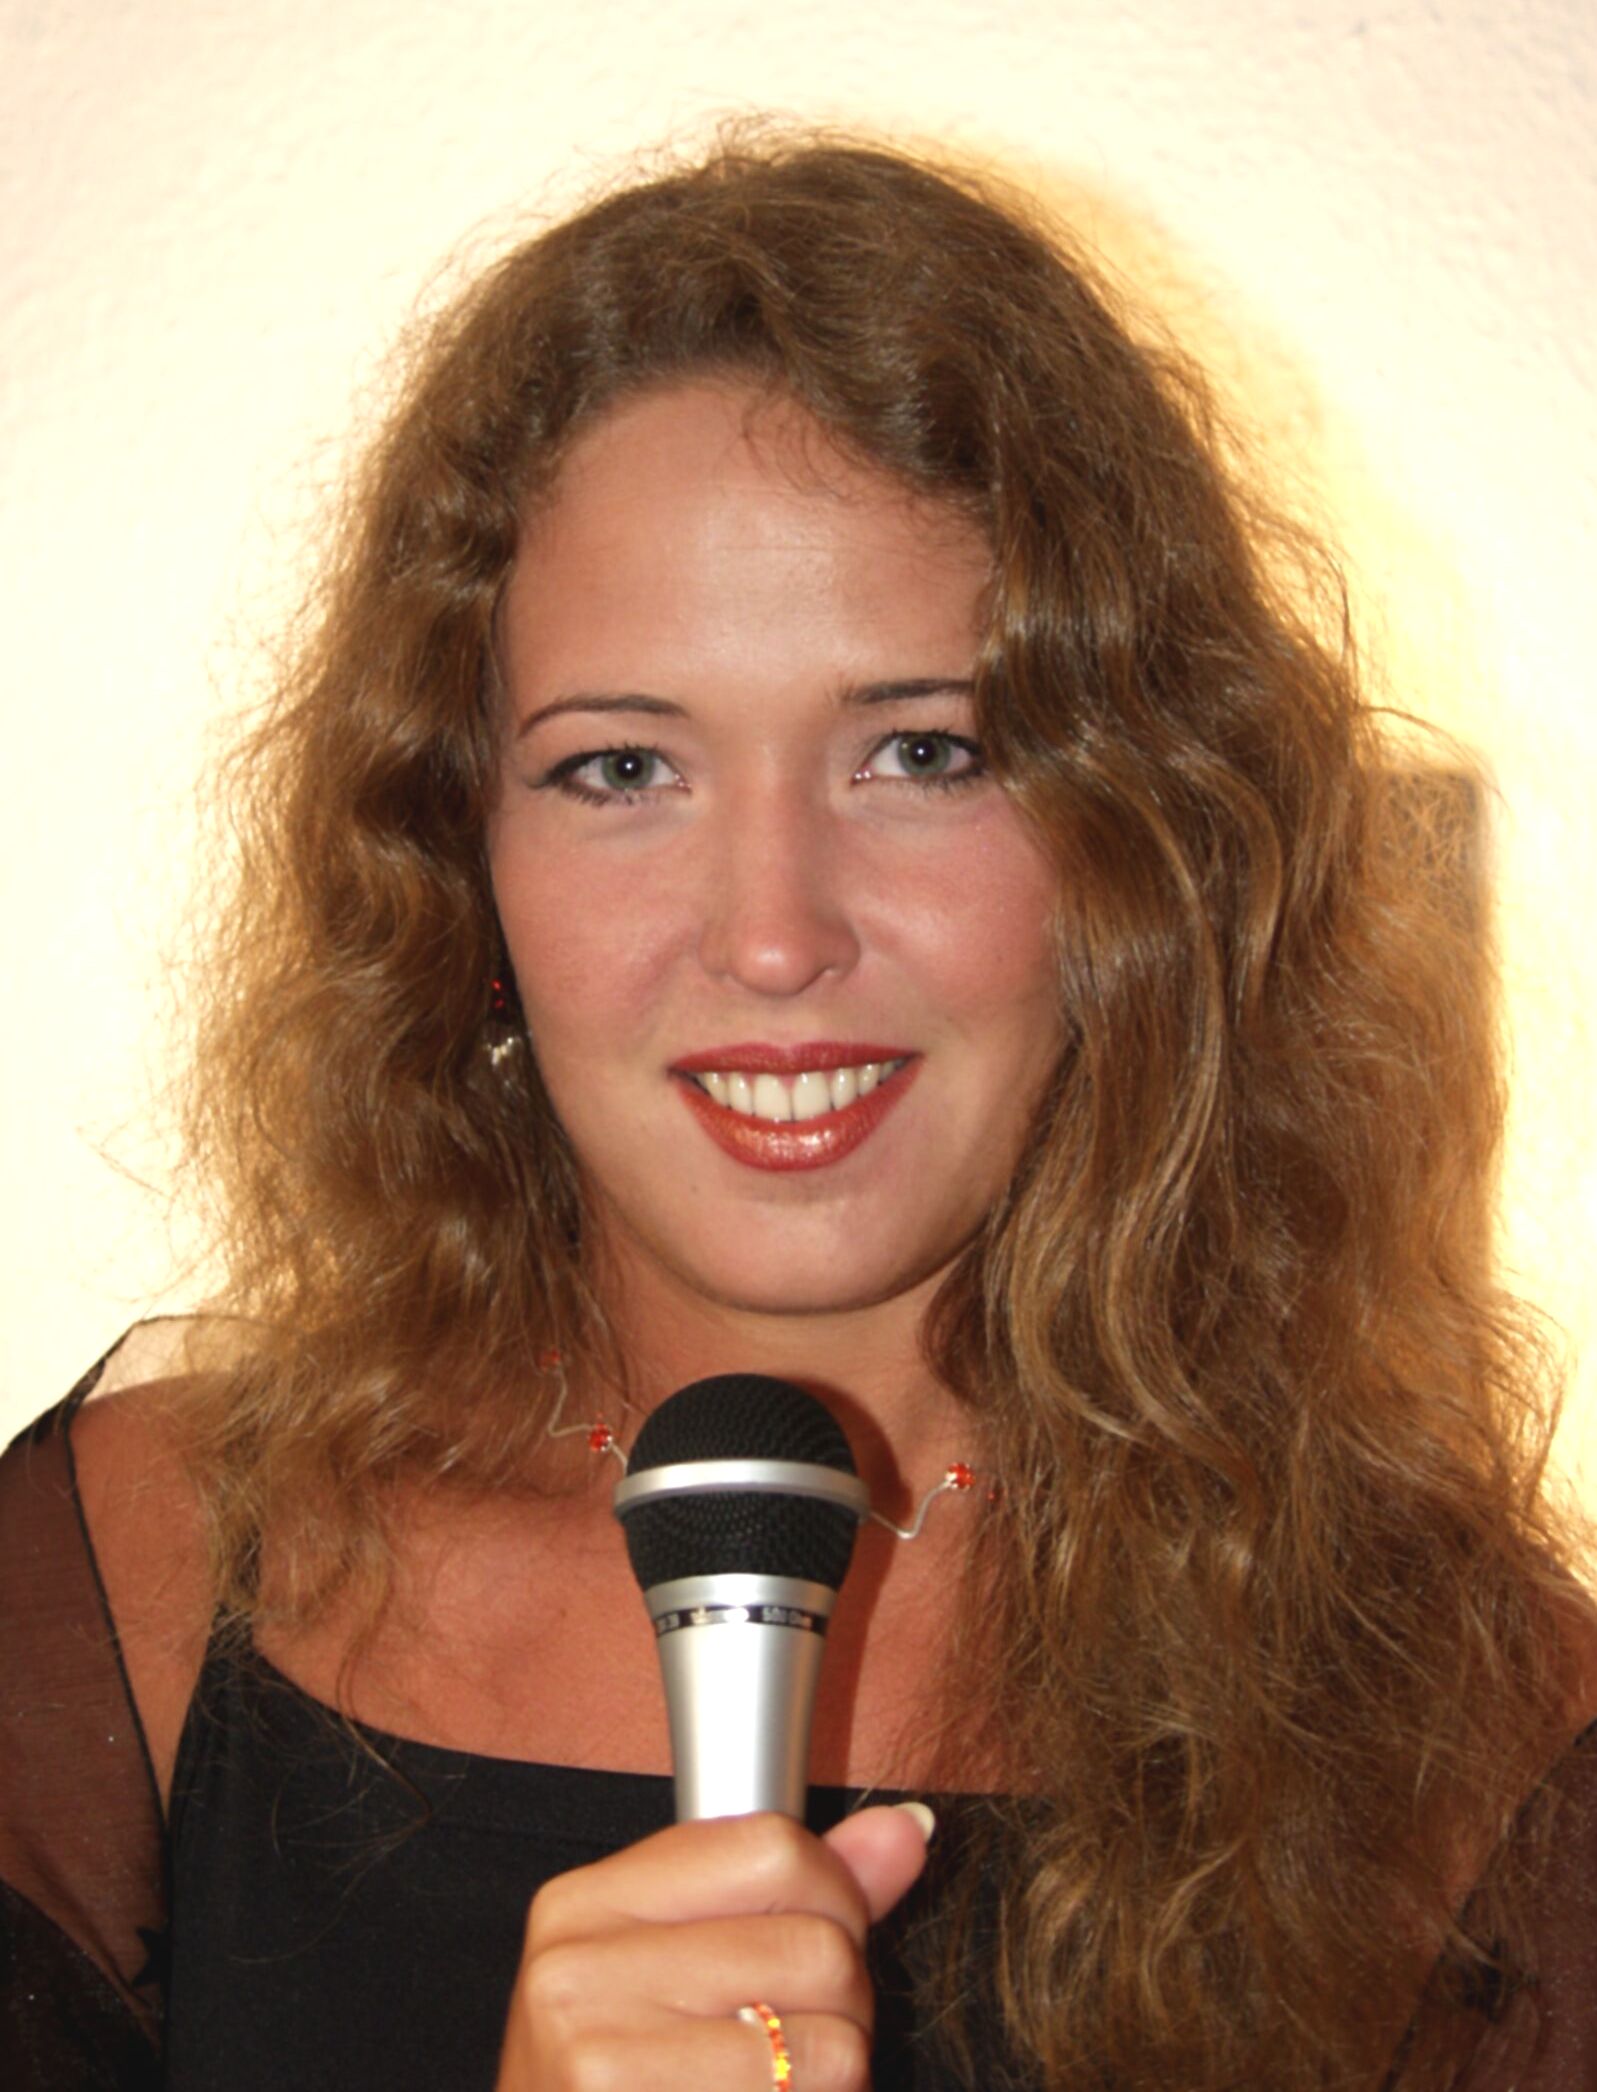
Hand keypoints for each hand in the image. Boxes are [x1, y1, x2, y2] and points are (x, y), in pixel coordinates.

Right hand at [494, 1802, 932, 2089]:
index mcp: (585, 1903)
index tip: (819, 1938)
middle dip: (844, 2004)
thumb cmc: (626, 2080)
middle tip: (796, 2043)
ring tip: (779, 2087)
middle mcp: (579, 1971)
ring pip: (835, 2045)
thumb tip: (909, 1829)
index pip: (774, 1848)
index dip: (834, 1897)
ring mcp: (601, 2058)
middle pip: (818, 1948)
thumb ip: (798, 1891)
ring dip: (836, 2077)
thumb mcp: (681, 1968)